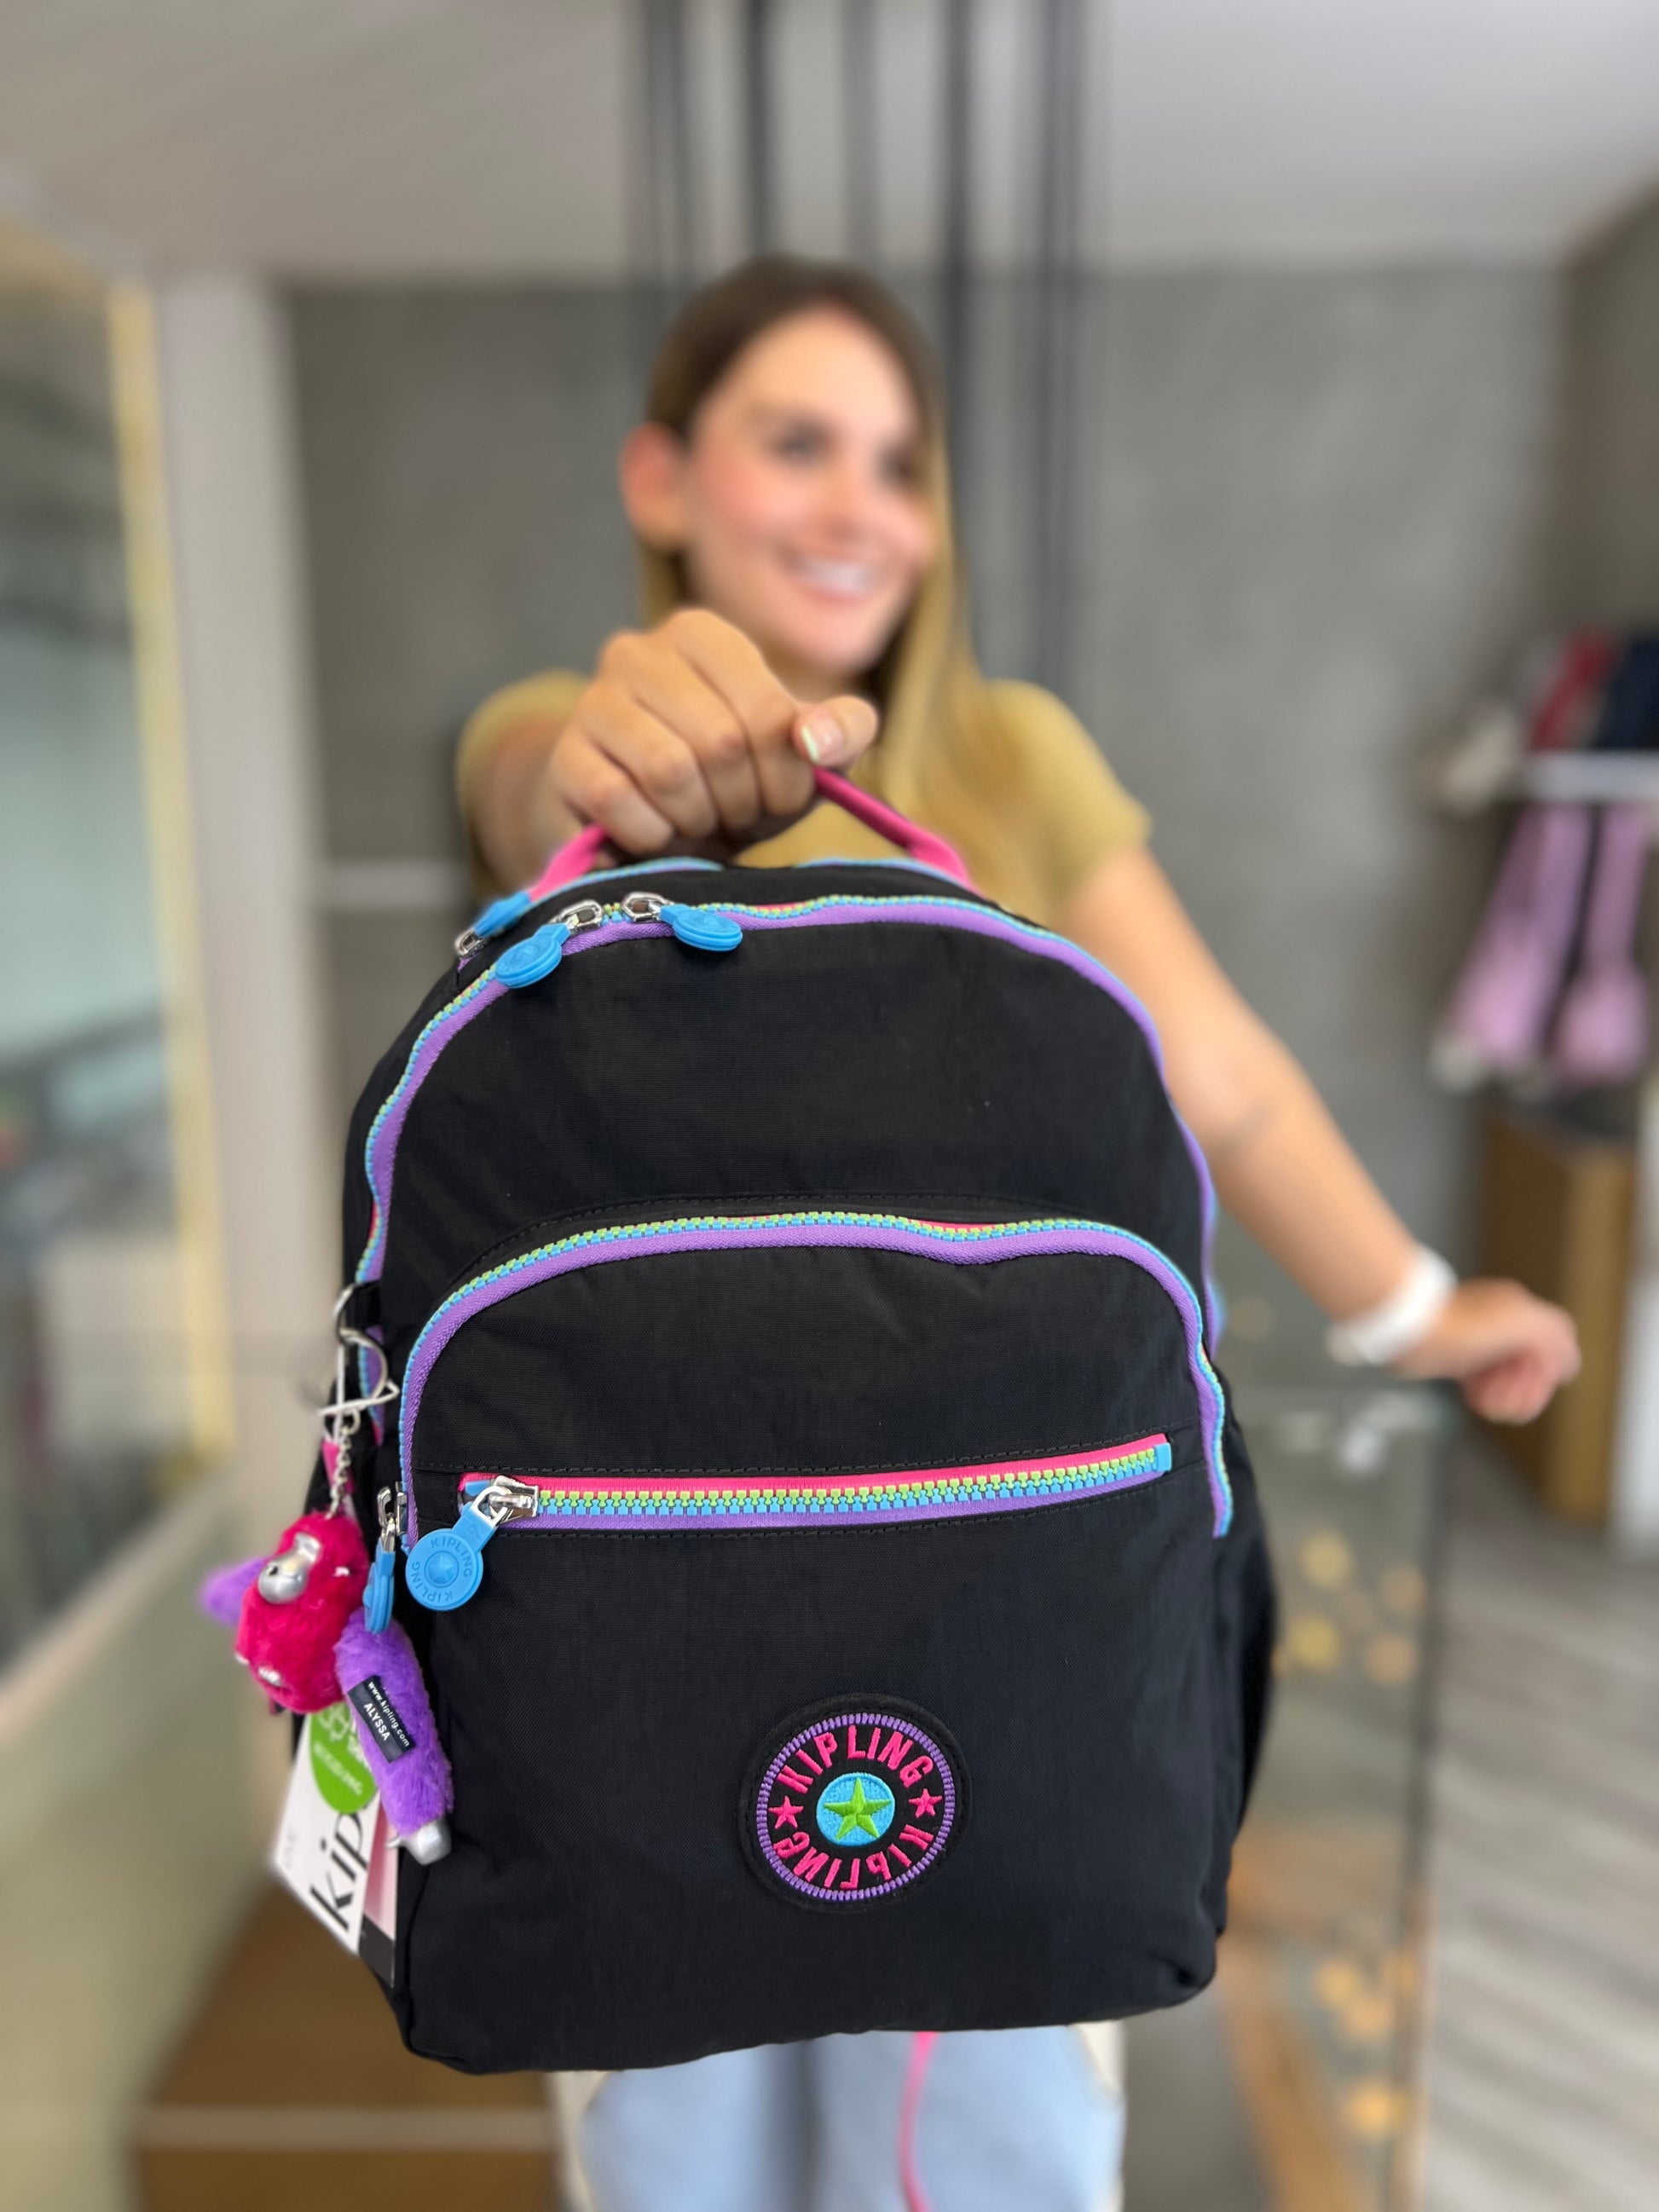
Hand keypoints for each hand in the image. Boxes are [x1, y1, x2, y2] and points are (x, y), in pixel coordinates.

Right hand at [543, 609, 877, 858]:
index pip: (768, 711)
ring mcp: (592, 704)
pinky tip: (659, 836)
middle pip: (720, 741)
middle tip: (740, 818)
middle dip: (744, 800)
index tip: (783, 799)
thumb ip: (843, 733)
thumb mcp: (805, 755)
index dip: (787, 774)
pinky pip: (619, 801)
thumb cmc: (740, 782)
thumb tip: (815, 741)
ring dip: (699, 818)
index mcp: (701, 634)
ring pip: (668, 769)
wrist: (655, 830)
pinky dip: (654, 835)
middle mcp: (636, 652)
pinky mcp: (564, 761)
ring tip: (700, 822)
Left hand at [1392, 1278, 1580, 1421]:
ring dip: (1503, 1394)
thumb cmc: (1458, 1327)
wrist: (1409, 1331)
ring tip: (1490, 1404)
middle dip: (1522, 1389)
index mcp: (1519, 1311)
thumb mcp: (1517, 1322)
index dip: (1544, 1378)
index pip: (1553, 1351)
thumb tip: (1570, 1357)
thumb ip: (1551, 1333)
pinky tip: (1477, 1399)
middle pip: (1530, 1367)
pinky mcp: (1458, 1356)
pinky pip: (1483, 1379)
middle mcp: (1502, 1324)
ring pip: (1507, 1375)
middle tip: (1506, 1403)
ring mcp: (1481, 1341)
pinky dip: (1484, 1393)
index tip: (1530, 1393)